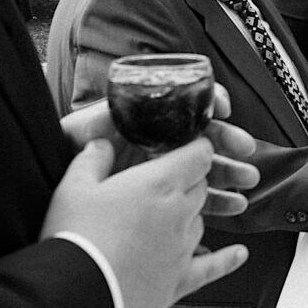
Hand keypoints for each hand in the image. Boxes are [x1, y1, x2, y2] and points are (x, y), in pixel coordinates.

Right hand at [42, 138, 250, 307]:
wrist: (77, 295)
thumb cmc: (75, 239)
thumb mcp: (73, 187)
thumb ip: (92, 159)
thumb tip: (100, 144)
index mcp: (158, 183)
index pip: (199, 154)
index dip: (197, 146)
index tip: (191, 145)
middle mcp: (179, 213)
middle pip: (200, 186)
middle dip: (188, 180)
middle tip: (165, 183)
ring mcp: (183, 248)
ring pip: (200, 221)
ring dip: (190, 215)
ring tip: (169, 218)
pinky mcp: (180, 280)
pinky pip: (213, 266)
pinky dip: (228, 259)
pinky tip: (239, 255)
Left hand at [60, 84, 257, 214]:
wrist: (61, 198)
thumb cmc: (66, 160)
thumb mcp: (77, 136)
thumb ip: (94, 123)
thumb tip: (114, 114)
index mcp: (141, 122)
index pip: (180, 104)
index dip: (205, 102)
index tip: (222, 108)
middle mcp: (156, 144)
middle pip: (200, 137)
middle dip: (226, 140)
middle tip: (244, 148)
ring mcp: (161, 173)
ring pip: (204, 169)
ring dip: (228, 171)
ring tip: (246, 180)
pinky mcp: (165, 200)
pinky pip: (197, 200)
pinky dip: (218, 203)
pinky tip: (233, 206)